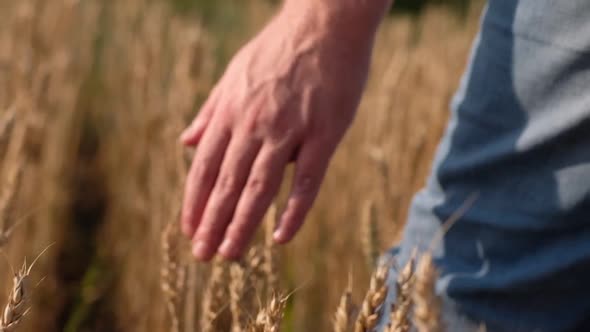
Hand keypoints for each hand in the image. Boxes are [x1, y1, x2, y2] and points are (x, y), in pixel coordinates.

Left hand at [180, 4, 379, 260]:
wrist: (324, 23)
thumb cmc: (279, 50)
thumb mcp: (233, 75)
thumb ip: (210, 112)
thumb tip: (185, 141)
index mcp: (231, 112)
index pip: (204, 167)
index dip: (195, 202)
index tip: (189, 229)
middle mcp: (254, 125)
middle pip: (227, 184)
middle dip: (212, 223)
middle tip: (203, 256)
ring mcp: (289, 130)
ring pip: (259, 188)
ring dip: (241, 225)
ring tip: (229, 255)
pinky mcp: (324, 133)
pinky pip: (307, 181)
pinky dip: (293, 212)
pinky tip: (281, 238)